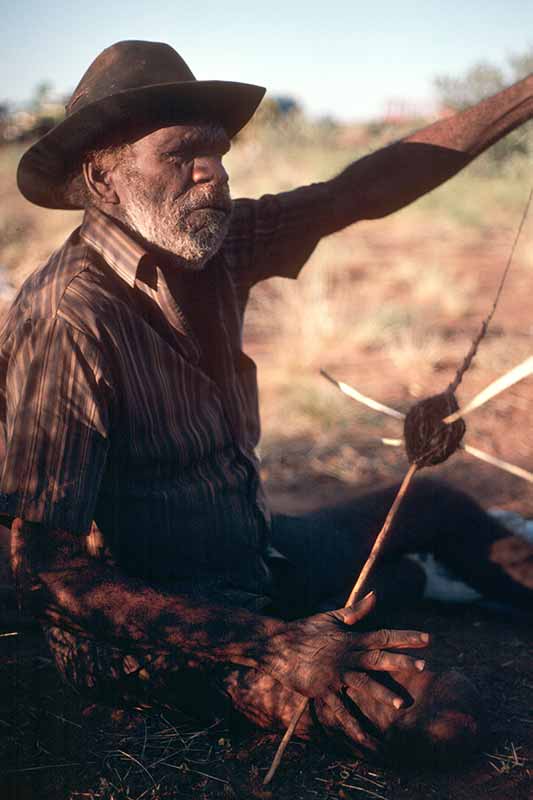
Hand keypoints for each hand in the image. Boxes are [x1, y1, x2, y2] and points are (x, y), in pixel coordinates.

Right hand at [262, 591, 428, 749]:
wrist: (277, 646)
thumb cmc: (304, 630)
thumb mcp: (330, 617)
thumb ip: (355, 611)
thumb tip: (375, 595)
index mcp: (351, 638)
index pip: (383, 635)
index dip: (406, 637)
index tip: (428, 639)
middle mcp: (347, 655)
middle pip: (378, 658)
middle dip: (400, 662)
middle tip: (422, 666)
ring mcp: (335, 674)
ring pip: (364, 683)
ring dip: (383, 693)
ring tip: (402, 704)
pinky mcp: (323, 690)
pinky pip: (341, 710)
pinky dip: (353, 726)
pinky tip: (366, 739)